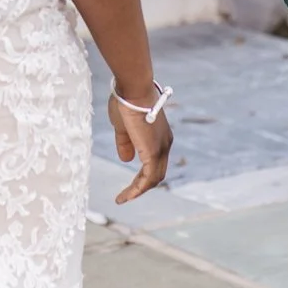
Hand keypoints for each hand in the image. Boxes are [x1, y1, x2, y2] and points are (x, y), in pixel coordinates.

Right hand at [108, 88, 173, 204]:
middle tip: (127, 194)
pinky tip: (125, 196)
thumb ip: (125, 143)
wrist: (133, 88)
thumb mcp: (123, 126)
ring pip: (153, 178)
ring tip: (123, 198)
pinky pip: (147, 179)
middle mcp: (165, 144)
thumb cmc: (127, 102)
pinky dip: (137, 190)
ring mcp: (161, 149)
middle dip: (141, 185)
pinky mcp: (153, 153)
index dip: (143, 174)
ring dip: (138, 190)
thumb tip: (126, 160)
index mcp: (159, 137)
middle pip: (156, 173)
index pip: (154, 162)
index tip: (130, 182)